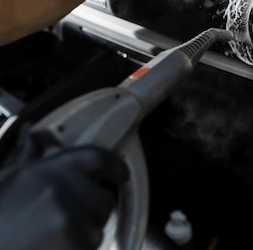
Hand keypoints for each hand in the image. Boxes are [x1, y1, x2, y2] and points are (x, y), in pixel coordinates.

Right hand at [0, 146, 128, 249]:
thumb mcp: (2, 183)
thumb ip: (25, 159)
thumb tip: (34, 133)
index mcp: (44, 171)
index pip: (96, 157)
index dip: (113, 165)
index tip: (121, 172)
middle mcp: (61, 191)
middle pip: (103, 198)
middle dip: (90, 211)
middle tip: (60, 223)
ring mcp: (69, 222)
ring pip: (98, 228)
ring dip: (81, 236)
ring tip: (47, 241)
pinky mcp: (74, 247)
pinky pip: (91, 248)